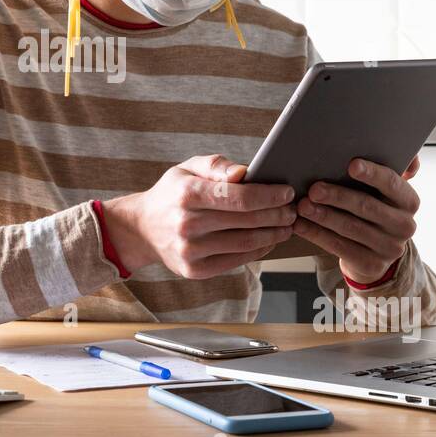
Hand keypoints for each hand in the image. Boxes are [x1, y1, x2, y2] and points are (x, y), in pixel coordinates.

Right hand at [101, 155, 295, 278]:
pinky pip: (237, 260)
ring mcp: (191, 251)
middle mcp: (187, 224)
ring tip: (287, 224)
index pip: (238, 197)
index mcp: (187, 194)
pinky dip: (259, 250)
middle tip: (293, 209)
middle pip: (246, 221)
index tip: (287, 192)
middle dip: (277, 214)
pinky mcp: (195, 270)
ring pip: (246, 243)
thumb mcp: (187, 168)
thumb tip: (245, 173)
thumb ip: (217, 166)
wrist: (142, 228)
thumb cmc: (172, 194)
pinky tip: (269, 239)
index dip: (268, 195)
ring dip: (273, 234)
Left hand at [292, 156, 420, 285]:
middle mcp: (404, 225)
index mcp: (409, 201)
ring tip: (302, 206)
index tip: (351, 165)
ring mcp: (389, 248)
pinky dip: (317, 234)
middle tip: (314, 189)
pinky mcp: (371, 264)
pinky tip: (300, 225)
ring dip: (323, 216)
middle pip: (367, 206)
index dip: (372, 174)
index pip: (392, 183)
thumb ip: (385, 170)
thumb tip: (400, 157)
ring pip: (350, 228)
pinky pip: (339, 247)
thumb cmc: (371, 210)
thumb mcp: (382, 192)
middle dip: (337, 196)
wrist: (373, 252)